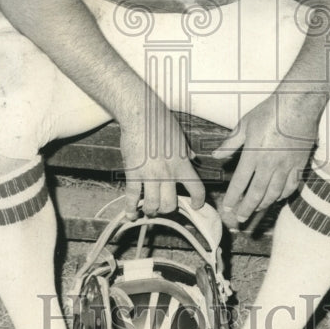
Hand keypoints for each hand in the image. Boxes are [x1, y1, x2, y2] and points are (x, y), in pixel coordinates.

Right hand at [119, 103, 204, 218]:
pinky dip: (130, 209)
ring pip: (152, 205)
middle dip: (168, 209)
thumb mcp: (180, 137)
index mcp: (182, 164)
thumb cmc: (161, 121)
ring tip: (149, 209)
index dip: (198, 201)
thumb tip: (192, 157)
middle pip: (170, 204)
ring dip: (151, 210)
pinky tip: (131, 214)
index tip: (196, 205)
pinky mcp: (133, 173)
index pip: (196, 189)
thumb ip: (186, 152)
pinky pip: (132, 196)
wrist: (141, 114)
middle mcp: (167, 173)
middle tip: (165, 206)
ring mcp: (149, 175)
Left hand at [213, 93, 319, 226]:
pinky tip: (277, 198)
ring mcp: (286, 166)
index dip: (233, 197)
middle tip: (240, 218)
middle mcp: (269, 164)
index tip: (227, 207)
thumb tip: (216, 155)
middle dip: (247, 208)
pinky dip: (283, 195)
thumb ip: (230, 143)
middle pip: (256, 193)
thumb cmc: (270, 112)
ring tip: (256, 210)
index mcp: (253, 154)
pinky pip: (291, 186)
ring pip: (274, 193)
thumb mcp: (244, 124)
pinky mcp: (299, 164)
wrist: (297, 105)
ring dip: (263, 204)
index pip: (240, 182)